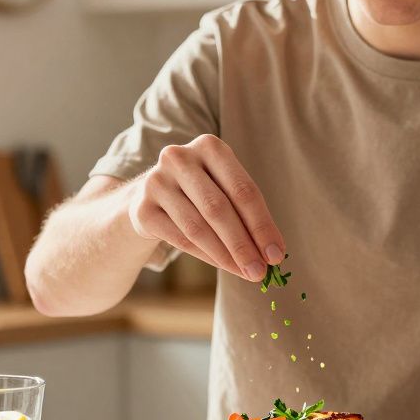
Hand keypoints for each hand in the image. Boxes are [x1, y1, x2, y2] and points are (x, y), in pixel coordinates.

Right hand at [126, 134, 285, 281]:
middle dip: (244, 245)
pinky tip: (222, 266)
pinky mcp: (142, 208)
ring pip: (198, 227)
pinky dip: (205, 256)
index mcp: (209, 146)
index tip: (277, 255)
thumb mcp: (225, 191)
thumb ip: (247, 215)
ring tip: (245, 272)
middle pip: (219, 209)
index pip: (243, 190)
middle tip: (260, 272)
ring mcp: (156, 182)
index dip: (262, 225)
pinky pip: (180, 239)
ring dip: (226, 256)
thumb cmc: (201, 193)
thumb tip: (273, 252)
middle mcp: (179, 158)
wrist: (151, 197)